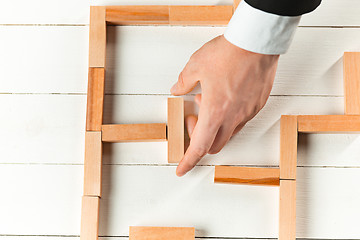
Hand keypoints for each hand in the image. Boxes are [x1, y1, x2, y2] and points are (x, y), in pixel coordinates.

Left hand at [171, 35, 278, 176]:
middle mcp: (233, 117)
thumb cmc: (228, 53)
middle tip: (193, 120)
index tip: (181, 169)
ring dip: (216, 127)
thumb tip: (177, 90)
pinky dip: (229, 117)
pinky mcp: (258, 105)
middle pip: (215, 145)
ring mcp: (248, 112)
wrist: (256, 42)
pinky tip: (225, 97)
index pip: (199, 147)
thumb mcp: (196, 66)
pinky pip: (242, 120)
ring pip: (229, 133)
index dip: (189, 161)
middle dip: (200, 140)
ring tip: (209, 102)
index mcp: (215, 112)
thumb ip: (184, 82)